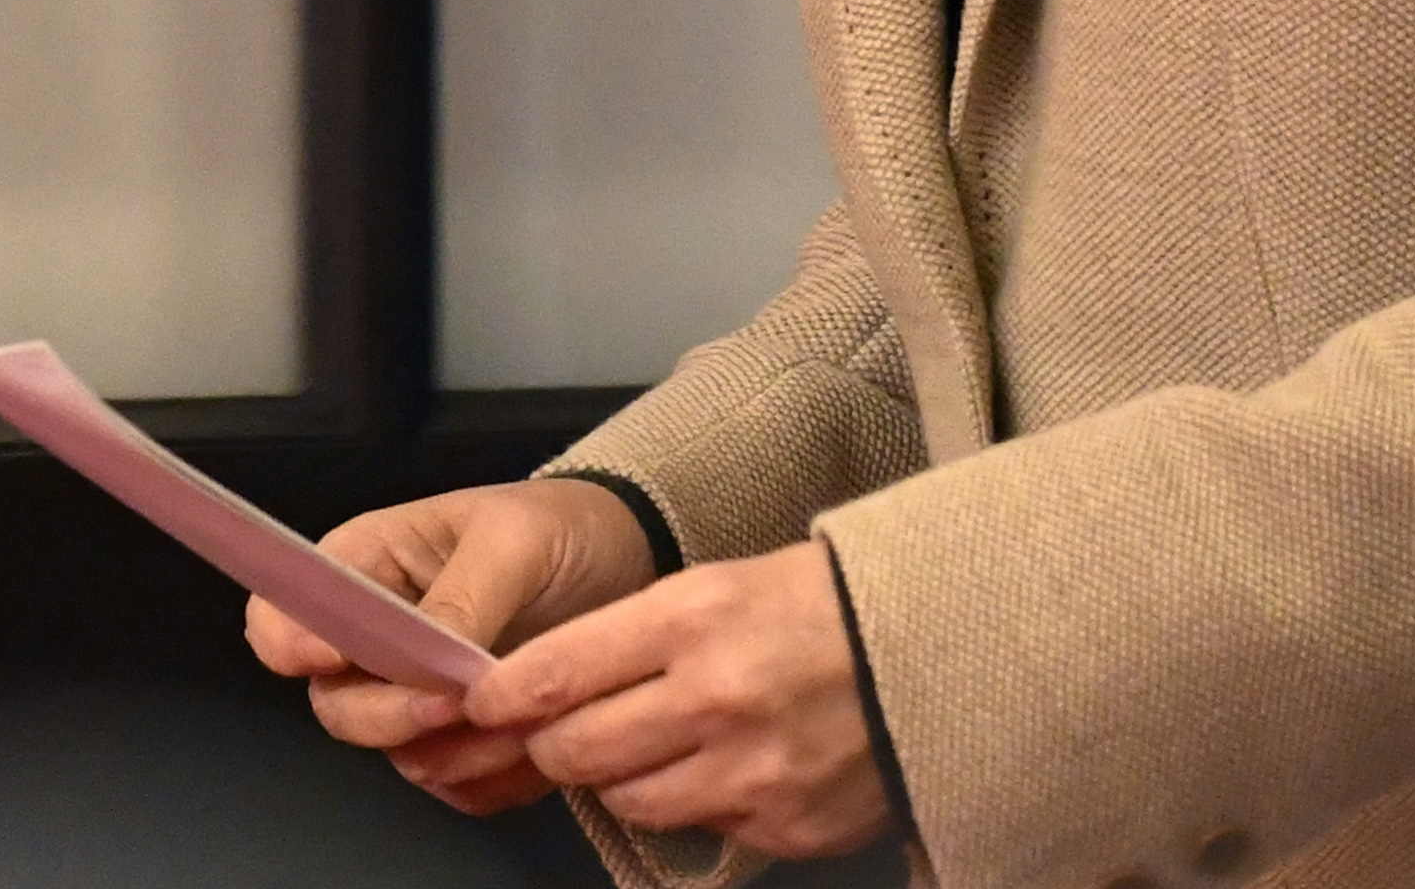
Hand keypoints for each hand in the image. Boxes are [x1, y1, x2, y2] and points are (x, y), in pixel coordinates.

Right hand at [248, 479, 660, 815]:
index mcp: (364, 567)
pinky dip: (488, 779)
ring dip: (453, 752)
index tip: (333, 658)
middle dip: (390, 714)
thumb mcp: (514, 541)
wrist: (624, 557)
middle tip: (455, 702)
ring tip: (519, 722)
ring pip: (397, 753)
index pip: (283, 615)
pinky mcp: (463, 740)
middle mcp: (375, 639)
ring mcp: (417, 696)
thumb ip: (464, 595)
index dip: (289, 642)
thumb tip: (431, 657)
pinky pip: (453, 784)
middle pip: (337, 704)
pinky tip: (532, 748)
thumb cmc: (556, 528)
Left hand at [464, 539, 897, 860]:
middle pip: (578, 750)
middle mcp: (716, 698)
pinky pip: (701, 828)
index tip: (481, 702)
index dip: (504, 695)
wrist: (933, 648)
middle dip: (549, 745)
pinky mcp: (784, 826)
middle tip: (551, 733)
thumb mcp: (716, 586)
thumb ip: (631, 638)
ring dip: (619, 778)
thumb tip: (544, 687)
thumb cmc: (812, 606)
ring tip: (648, 744)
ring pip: (629, 799)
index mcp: (692, 618)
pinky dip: (697, 803)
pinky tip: (726, 766)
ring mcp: (752, 773)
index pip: (557, 671)